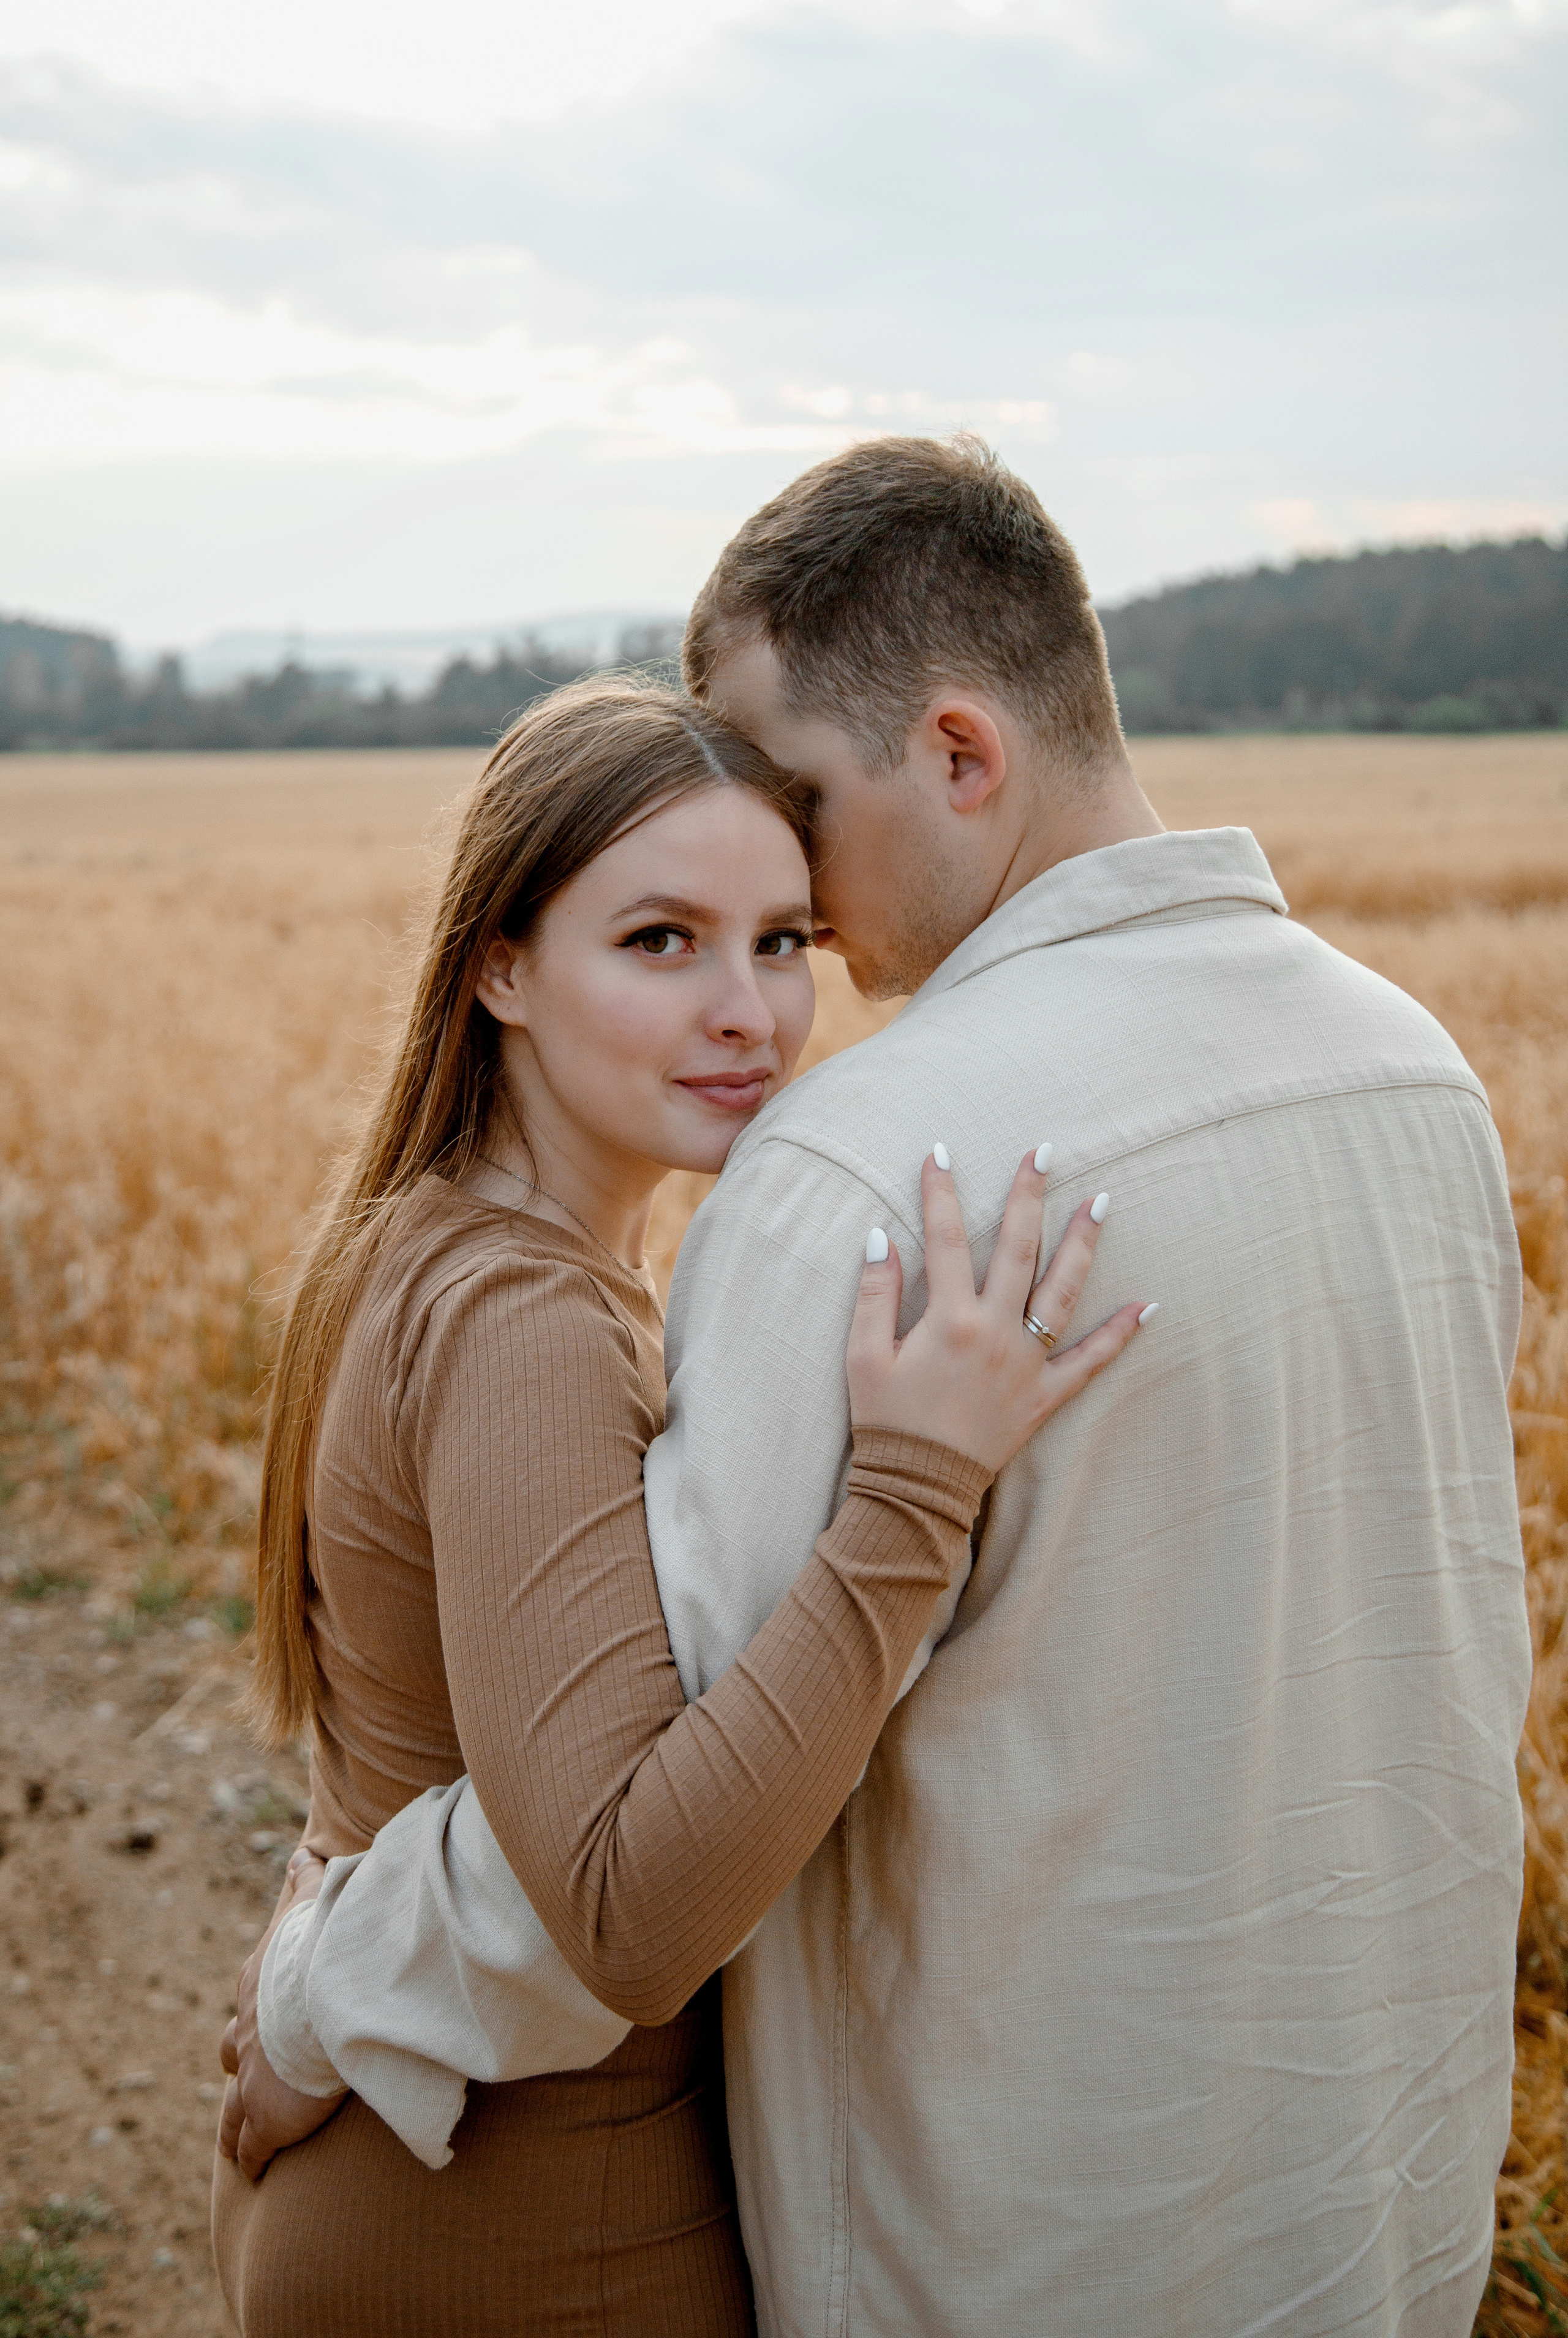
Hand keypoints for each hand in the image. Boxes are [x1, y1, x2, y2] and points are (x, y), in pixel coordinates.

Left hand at [217, 1845, 345, 2180]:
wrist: (326, 1994)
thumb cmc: (323, 1945)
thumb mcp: (311, 1904)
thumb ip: (305, 1880)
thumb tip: (299, 1851)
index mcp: (256, 1988)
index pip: (249, 2007)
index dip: (259, 2020)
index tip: (269, 2029)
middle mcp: (246, 2035)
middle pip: (232, 2056)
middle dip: (241, 2068)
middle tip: (250, 2083)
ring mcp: (253, 2081)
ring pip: (231, 2113)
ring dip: (236, 2126)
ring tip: (238, 2145)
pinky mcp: (268, 2119)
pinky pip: (253, 2147)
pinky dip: (253, 2157)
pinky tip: (257, 2170)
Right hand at [846, 1148, 1149, 1473]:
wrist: (917, 1486)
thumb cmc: (886, 1420)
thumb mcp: (864, 1356)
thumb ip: (874, 1294)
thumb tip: (881, 1237)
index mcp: (950, 1318)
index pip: (947, 1238)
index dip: (941, 1193)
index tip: (940, 1154)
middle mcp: (996, 1332)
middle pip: (1018, 1250)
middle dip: (1029, 1196)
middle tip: (1044, 1153)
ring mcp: (1027, 1363)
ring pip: (1062, 1291)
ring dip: (1082, 1244)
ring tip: (1101, 1202)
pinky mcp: (1044, 1394)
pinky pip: (1090, 1361)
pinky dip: (1120, 1334)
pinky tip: (1146, 1306)